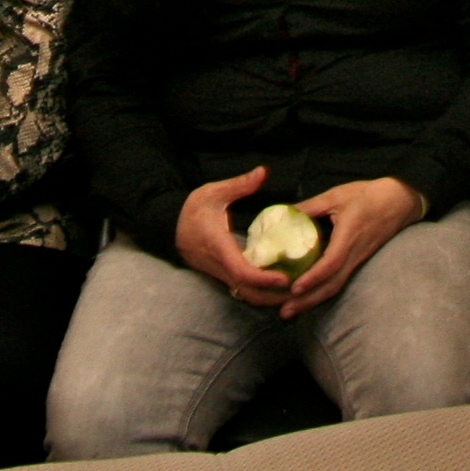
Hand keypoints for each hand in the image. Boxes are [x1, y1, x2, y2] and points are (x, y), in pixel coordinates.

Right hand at [172, 165, 294, 309]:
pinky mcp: (223, 275)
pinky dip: (262, 291)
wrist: (169, 227)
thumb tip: (262, 172)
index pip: (242, 271)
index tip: (286, 278)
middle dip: (273, 297)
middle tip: (300, 291)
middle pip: (248, 293)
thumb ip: (239, 185)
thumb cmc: (192, 209)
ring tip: (294, 292)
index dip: (264, 279)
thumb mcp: (213, 192)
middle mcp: (221, 266)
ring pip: (246, 295)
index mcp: (219, 247)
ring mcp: (221, 273)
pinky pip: (244, 290)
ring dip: (269, 298)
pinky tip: (278, 285)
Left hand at [274, 177, 425, 316]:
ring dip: (313, 300)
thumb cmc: (368, 195)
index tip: (295, 288)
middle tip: (285, 311)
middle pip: (332, 284)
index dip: (314, 277)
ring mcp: (358, 260)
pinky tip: (308, 296)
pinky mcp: (358, 262)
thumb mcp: (336, 195)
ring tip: (291, 310)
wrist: (400, 201)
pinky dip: (322, 291)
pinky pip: (340, 280)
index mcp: (349, 235)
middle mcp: (355, 253)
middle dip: (308, 300)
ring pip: (336, 286)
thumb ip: (310, 206)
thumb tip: (283, 213)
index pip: (332, 262)